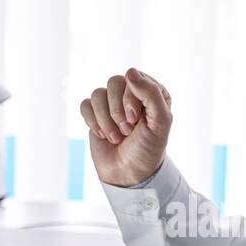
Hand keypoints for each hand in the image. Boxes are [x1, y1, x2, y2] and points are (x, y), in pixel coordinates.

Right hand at [80, 68, 172, 186]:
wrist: (128, 174)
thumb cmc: (148, 149)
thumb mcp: (160, 122)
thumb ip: (151, 94)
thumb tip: (129, 71)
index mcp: (152, 92)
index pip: (133, 77)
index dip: (131, 99)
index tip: (136, 121)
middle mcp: (131, 94)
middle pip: (113, 82)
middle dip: (117, 111)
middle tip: (127, 130)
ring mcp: (112, 103)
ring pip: (97, 94)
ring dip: (106, 120)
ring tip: (116, 137)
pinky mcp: (95, 114)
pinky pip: (85, 104)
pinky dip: (93, 122)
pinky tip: (103, 135)